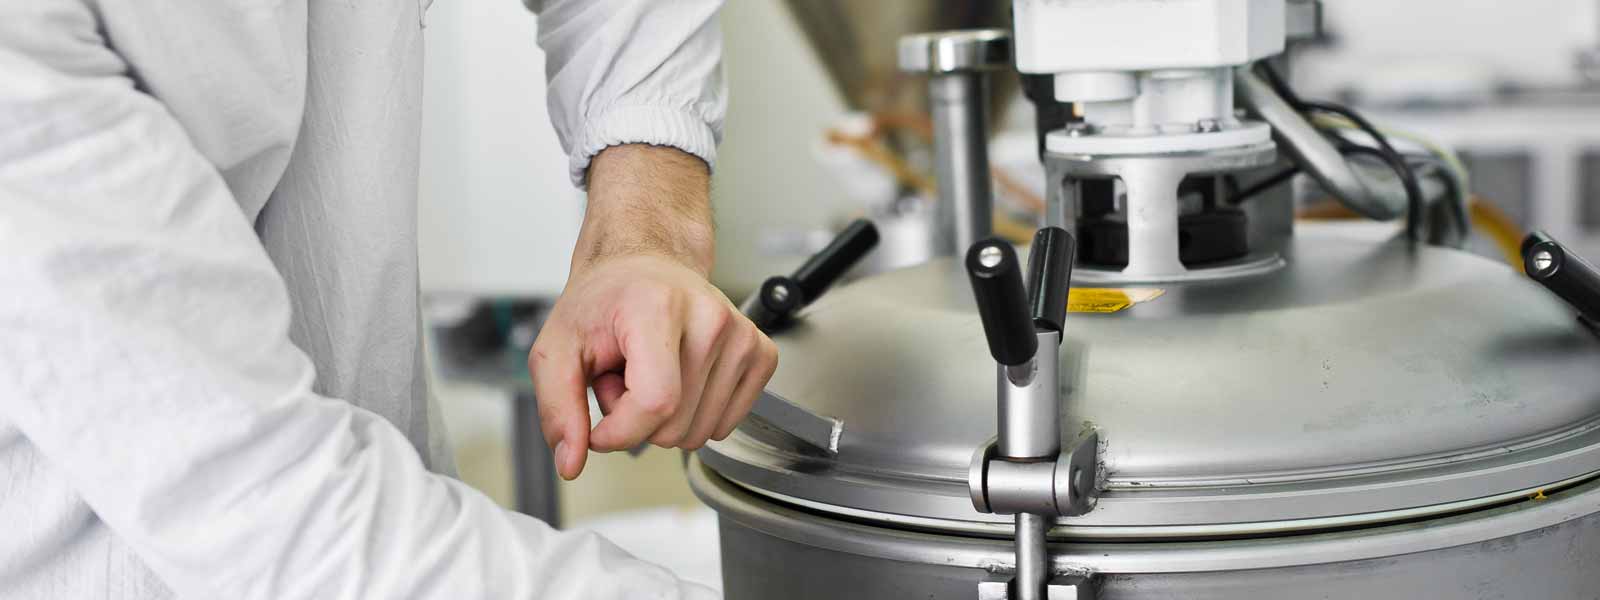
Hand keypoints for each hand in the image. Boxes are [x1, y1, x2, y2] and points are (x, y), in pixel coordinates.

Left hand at [529, 145, 777, 479]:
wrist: (645, 265)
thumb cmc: (606, 301)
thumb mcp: (556, 349)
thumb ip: (557, 408)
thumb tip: (571, 462)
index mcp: (658, 307)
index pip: (655, 404)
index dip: (618, 432)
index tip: (598, 424)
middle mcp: (710, 318)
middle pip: (674, 426)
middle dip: (636, 419)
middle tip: (623, 376)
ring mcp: (742, 336)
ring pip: (699, 433)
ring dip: (665, 418)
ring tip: (648, 374)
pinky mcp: (760, 353)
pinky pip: (725, 425)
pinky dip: (696, 415)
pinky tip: (678, 378)